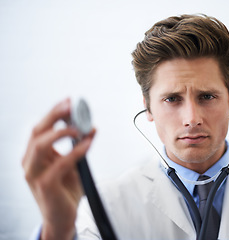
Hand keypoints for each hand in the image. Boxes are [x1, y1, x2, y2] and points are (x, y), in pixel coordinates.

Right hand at [22, 98, 94, 238]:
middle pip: (37, 131)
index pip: (40, 128)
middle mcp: (30, 162)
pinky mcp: (45, 184)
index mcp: (34, 155)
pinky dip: (76, 150)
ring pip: (41, 144)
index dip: (53, 112)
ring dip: (62, 132)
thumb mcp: (72, 164)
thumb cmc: (65, 190)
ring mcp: (35, 174)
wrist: (62, 217)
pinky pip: (61, 162)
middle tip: (71, 106)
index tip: (68, 101)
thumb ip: (77, 146)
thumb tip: (91, 128)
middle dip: (54, 115)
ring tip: (79, 127)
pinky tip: (87, 143)